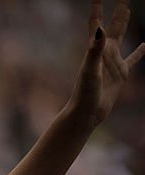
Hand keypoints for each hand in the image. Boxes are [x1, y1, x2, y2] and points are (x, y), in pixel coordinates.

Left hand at [68, 0, 144, 128]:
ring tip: (127, 9)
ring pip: (121, 37)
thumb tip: (101, 29)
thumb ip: (95, 49)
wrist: (86, 113)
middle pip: (112, 26)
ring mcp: (112, 62)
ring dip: (124, 23)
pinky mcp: (121, 74)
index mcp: (94, 49)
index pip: (95, 23)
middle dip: (116, 11)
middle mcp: (103, 53)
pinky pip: (133, 59)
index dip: (97, 8)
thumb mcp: (90, 69)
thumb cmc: (85, 92)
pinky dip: (140, 52)